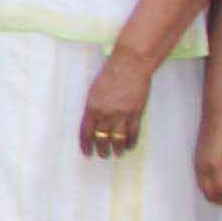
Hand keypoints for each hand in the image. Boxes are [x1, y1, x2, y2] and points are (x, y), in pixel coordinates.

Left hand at [76, 48, 154, 164]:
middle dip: (102, 149)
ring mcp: (121, 115)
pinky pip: (132, 134)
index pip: (86, 131)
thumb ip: (93, 106)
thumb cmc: (111, 73)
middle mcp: (105, 113)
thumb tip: (93, 121)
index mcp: (91, 107)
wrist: (130, 65)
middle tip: (103, 155)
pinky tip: (129, 146)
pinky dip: (130, 142)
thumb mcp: (95, 90)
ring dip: (117, 149)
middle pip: (101, 138)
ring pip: (117, 139)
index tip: (87, 152)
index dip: (86, 144)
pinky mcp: (135, 114)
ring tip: (117, 153)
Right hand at [193, 103, 221, 211]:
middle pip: (209, 194)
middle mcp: (202, 167)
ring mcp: (197, 164)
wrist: (216, 114)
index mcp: (214, 166)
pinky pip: (200, 181)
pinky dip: (209, 188)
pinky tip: (220, 186)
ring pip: (203, 189)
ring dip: (215, 196)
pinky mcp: (196, 160)